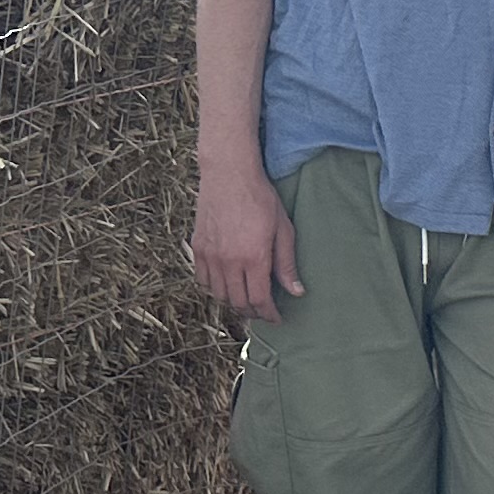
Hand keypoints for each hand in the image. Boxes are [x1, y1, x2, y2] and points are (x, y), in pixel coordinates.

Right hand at [190, 165, 304, 321]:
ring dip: (233, 303)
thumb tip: (296, 292)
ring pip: (218, 294)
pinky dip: (215, 289)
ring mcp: (209, 255)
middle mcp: (227, 261)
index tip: (277, 318)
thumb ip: (287, 263)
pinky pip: (203, 280)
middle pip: (237, 302)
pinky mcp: (197, 248)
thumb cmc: (261, 199)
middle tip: (264, 312)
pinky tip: (227, 286)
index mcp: (252, 258)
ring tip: (247, 301)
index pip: (258, 299)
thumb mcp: (283, 229)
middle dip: (252, 312)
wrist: (229, 175)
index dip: (268, 313)